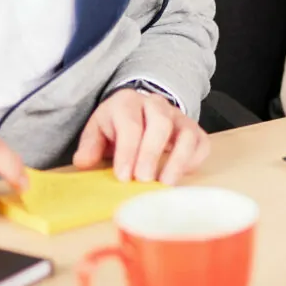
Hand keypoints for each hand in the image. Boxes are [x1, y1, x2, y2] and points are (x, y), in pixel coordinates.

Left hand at [72, 90, 209, 184]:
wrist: (139, 110)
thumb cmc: (116, 126)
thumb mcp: (98, 130)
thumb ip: (90, 145)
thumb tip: (84, 162)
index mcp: (128, 103)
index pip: (130, 124)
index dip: (128, 151)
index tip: (124, 176)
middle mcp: (156, 105)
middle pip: (160, 123)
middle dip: (152, 153)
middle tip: (143, 179)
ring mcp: (178, 117)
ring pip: (187, 132)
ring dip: (178, 159)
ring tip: (165, 182)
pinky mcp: (194, 130)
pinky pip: (202, 143)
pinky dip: (194, 160)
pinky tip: (179, 176)